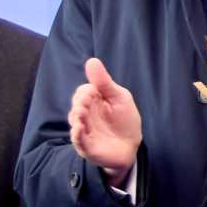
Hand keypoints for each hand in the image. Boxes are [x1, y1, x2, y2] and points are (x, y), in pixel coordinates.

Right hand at [69, 57, 141, 176]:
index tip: (94, 92)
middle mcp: (84, 115)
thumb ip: (104, 82)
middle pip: (77, 105)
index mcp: (92, 102)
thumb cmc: (125, 120)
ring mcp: (83, 130)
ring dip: (78, 117)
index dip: (86, 91)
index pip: (82, 92)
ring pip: (75, 121)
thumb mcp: (119, 97)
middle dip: (81, 103)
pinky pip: (78, 140)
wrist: (131, 145)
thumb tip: (91, 60)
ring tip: (82, 114)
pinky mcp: (86, 145)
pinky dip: (77, 134)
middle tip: (86, 103)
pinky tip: (79, 128)